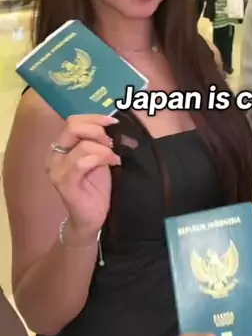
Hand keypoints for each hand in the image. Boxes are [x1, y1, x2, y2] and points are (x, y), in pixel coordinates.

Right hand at [46, 114, 119, 238]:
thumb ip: (99, 140)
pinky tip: (112, 163)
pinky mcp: (64, 184)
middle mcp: (53, 156)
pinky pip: (81, 163)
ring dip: (104, 150)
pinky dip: (100, 159)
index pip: (73, 121)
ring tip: (114, 158)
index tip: (113, 122)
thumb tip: (112, 123)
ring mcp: (57, 171)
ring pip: (82, 146)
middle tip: (112, 143)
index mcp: (60, 147)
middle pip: (73, 127)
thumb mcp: (99, 157)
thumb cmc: (96, 187)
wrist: (91, 217)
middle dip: (98, 131)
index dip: (94, 118)